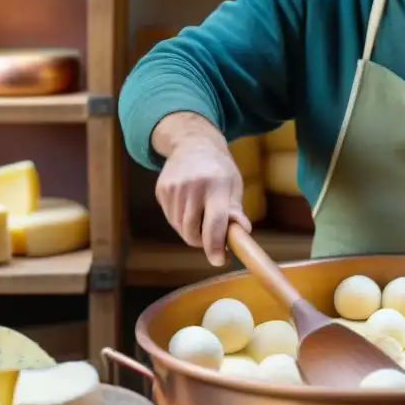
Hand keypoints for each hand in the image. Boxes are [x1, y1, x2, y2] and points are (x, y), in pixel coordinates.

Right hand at [154, 130, 251, 266]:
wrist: (192, 143)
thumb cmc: (219, 168)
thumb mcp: (233, 184)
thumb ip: (235, 209)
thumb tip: (242, 231)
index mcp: (216, 184)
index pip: (214, 223)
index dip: (216, 246)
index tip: (219, 260)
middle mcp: (192, 186)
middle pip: (192, 231)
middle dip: (204, 242)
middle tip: (215, 240)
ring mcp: (173, 188)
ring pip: (180, 228)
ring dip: (193, 232)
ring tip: (203, 218)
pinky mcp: (161, 191)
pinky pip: (171, 219)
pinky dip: (182, 222)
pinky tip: (190, 207)